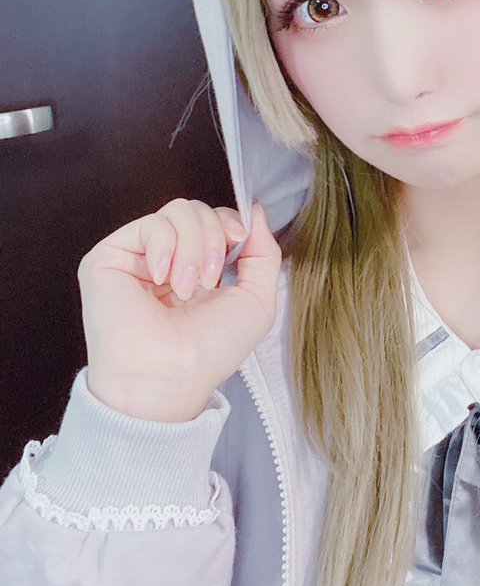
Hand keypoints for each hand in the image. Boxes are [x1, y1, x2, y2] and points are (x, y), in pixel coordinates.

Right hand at [78, 198, 280, 420]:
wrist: (172, 376)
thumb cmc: (211, 350)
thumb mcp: (257, 299)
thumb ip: (263, 252)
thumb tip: (256, 209)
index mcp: (198, 267)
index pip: (215, 218)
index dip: (231, 223)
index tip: (238, 242)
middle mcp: (168, 259)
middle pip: (198, 209)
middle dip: (214, 238)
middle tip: (208, 281)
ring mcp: (138, 257)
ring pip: (177, 211)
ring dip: (193, 247)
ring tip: (185, 287)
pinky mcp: (110, 257)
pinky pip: (150, 224)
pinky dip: (165, 247)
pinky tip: (162, 278)